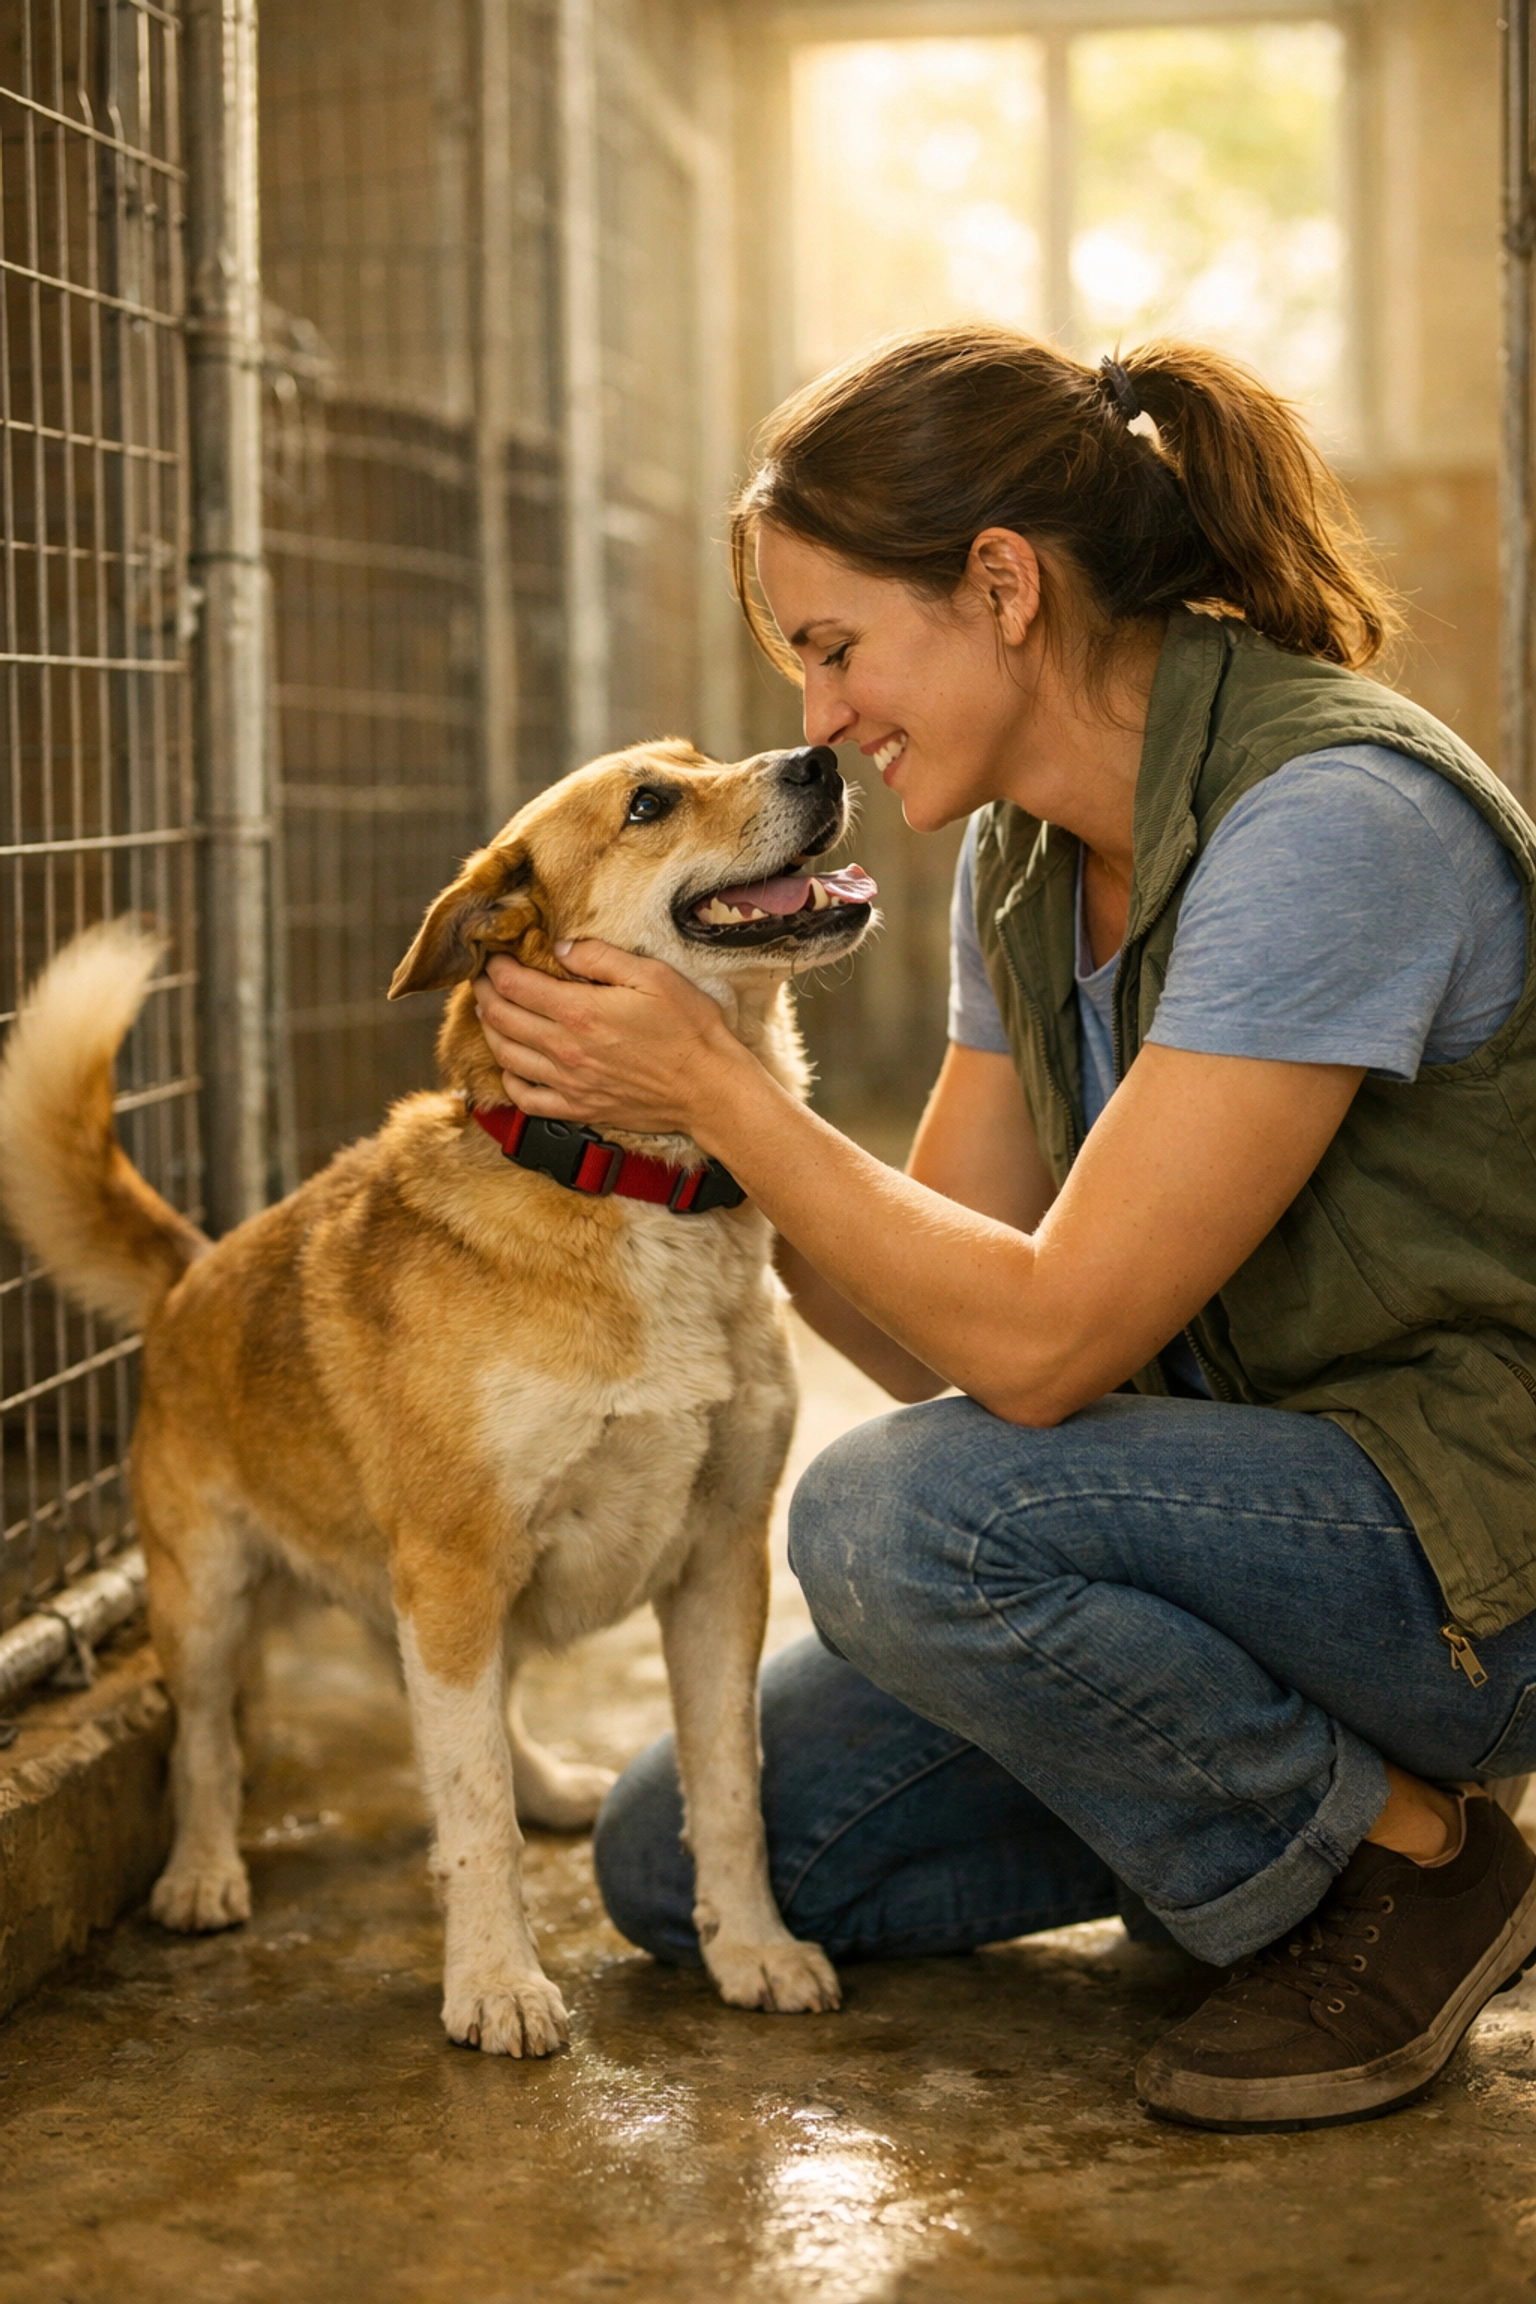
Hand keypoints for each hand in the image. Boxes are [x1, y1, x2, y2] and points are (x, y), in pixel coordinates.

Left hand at [474, 941, 744, 1138]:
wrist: (709, 1089)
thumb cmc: (690, 1029)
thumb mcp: (654, 976)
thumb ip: (601, 958)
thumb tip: (561, 948)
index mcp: (580, 1012)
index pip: (514, 985)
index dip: (496, 967)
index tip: (494, 956)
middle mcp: (565, 1049)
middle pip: (501, 1019)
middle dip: (484, 994)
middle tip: (483, 980)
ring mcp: (569, 1083)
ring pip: (505, 1057)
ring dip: (490, 1031)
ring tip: (491, 1014)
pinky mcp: (578, 1108)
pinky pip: (526, 1098)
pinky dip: (509, 1080)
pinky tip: (512, 1065)